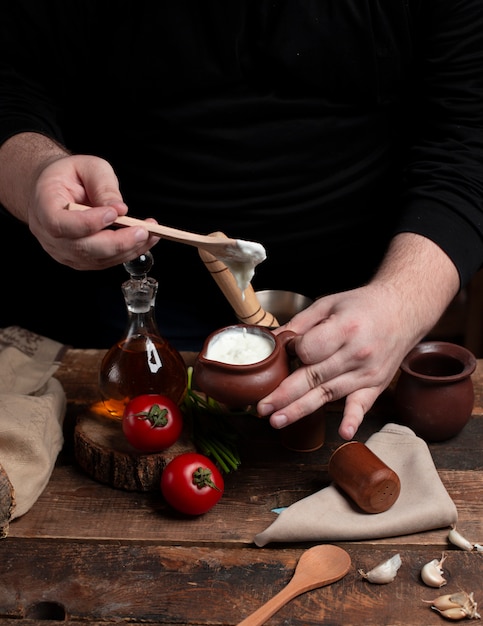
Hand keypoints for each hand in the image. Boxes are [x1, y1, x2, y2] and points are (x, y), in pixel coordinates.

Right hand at [25, 153, 160, 269]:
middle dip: (117, 242)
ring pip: (97, 259)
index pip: (60, 224)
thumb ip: (103, 186)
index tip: (114, 213)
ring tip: (150, 233)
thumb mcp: (88, 167)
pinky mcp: (80, 259)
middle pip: (82, 248)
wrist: (55, 189)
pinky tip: (144, 240)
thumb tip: (120, 209)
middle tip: (143, 230)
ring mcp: (64, 251)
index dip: (87, 223)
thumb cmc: (69, 175)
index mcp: (44, 206)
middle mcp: (49, 235)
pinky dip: (127, 253)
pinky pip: (105, 262)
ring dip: (127, 249)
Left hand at [257, 234, 459, 440]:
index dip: (293, 351)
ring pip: (328, 394)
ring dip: (301, 409)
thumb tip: (272, 339)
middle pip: (313, 377)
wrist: (402, 310)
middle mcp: (357, 353)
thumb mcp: (329, 304)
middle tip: (262, 408)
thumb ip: (300, 323)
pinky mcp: (375, 385)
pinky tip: (343, 433)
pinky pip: (362, 404)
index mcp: (344, 329)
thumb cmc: (362, 306)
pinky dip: (353, 418)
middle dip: (284, 394)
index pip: (308, 349)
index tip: (289, 349)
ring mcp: (367, 372)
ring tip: (277, 420)